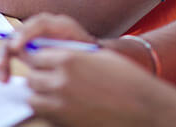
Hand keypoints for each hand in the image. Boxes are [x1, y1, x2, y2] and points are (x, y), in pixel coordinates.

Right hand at [0, 13, 96, 82]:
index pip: (39, 23)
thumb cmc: (91, 54)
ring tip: (2, 78)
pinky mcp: (26, 49)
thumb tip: (60, 58)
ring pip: (10, 44)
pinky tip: (4, 79)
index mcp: (60, 25)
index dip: (26, 34)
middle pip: (18, 32)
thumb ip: (75, 53)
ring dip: (1, 60)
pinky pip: (10, 54)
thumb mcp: (86, 51)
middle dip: (7, 49)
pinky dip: (4, 66)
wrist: (92, 55)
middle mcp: (42, 28)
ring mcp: (32, 37)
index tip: (17, 49)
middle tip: (2, 67)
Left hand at [23, 46, 163, 126]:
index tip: (41, 60)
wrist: (143, 108)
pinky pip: (44, 114)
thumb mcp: (99, 56)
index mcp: (69, 59)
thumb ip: (74, 54)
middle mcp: (61, 81)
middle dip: (37, 75)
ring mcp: (61, 104)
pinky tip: (60, 106)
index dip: (38, 57)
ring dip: (39, 94)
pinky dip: (47, 110)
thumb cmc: (127, 80)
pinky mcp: (64, 122)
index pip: (36, 55)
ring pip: (33, 97)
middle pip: (31, 77)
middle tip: (46, 76)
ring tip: (52, 92)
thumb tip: (56, 56)